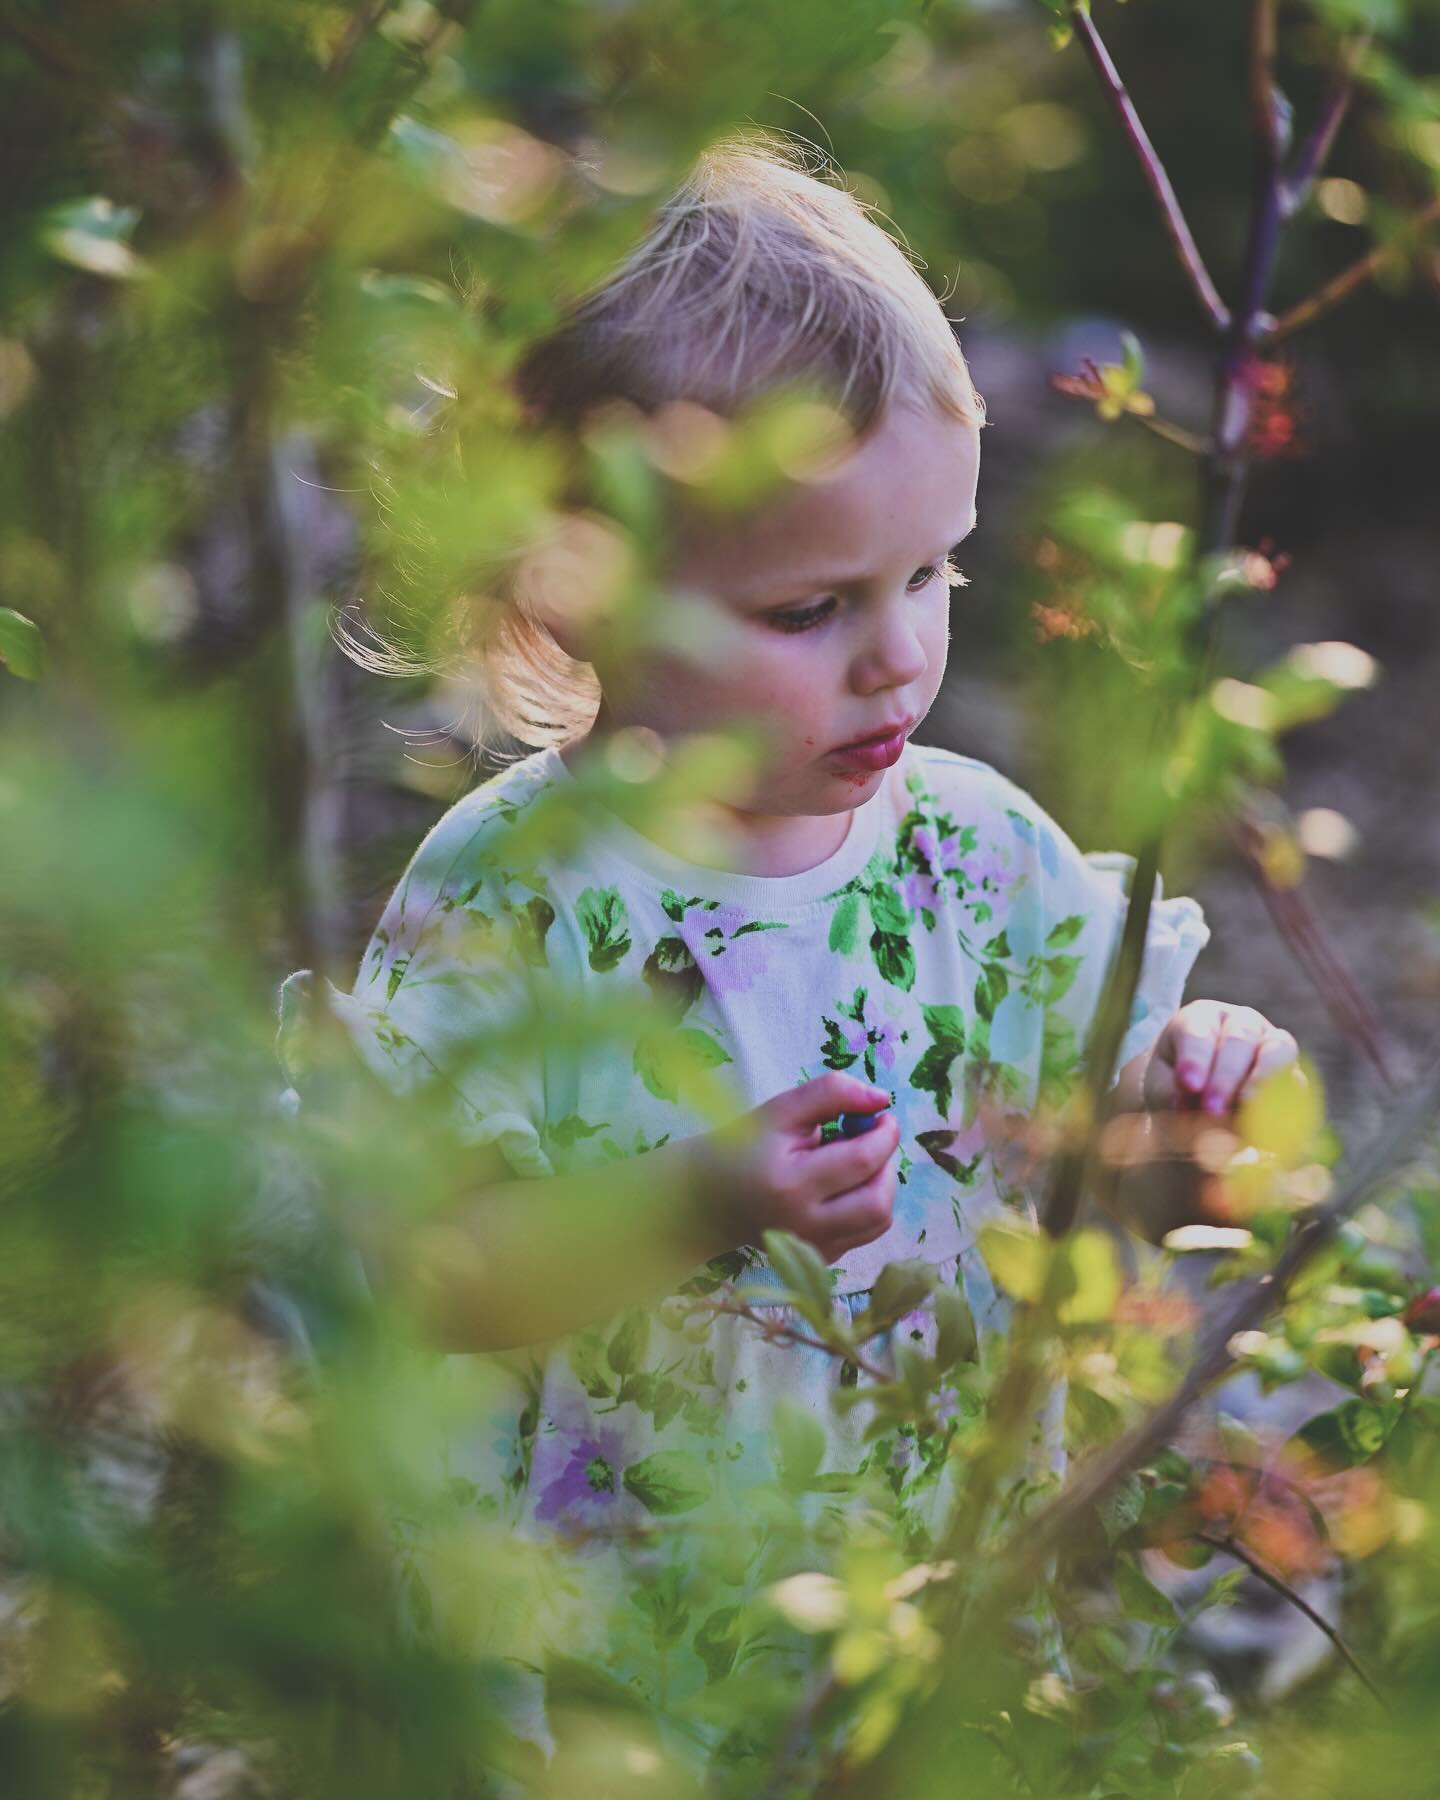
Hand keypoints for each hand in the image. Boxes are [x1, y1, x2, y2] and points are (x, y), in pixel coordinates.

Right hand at [691, 1072, 898, 1264]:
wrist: (709, 1198)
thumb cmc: (742, 1146)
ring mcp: (814, 1247)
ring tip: (856, 1162)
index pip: (861, 1162)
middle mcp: (805, 1225)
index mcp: (791, 1184)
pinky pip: (865, 1232)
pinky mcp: (821, 1257)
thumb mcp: (781, 1110)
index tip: (883, 1115)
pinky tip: (842, 1186)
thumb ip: (831, 1093)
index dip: (884, 1135)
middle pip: (878, 1201)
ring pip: (879, 1221)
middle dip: (887, 1164)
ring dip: (881, 1184)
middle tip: (872, 1140)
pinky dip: (867, 1203)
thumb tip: (881, 1098)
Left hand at [1139, 999, 1298, 1116]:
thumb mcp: (1163, 1090)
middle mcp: (1242, 1024)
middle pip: (1240, 1039)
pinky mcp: (1294, 1076)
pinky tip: (1269, 1131)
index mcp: (1201, 1018)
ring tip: (1248, 1112)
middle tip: (1213, 1109)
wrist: (1198, 1108)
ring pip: (1279, 1052)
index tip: (1189, 1086)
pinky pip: (1297, 1088)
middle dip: (1226, 1076)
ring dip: (1263, 1083)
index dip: (1195, 1059)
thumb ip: (1175, 1097)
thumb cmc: (1175, 1089)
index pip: (1197, 1032)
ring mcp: (1272, 1045)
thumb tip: (1199, 1111)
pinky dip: (1285, 1107)